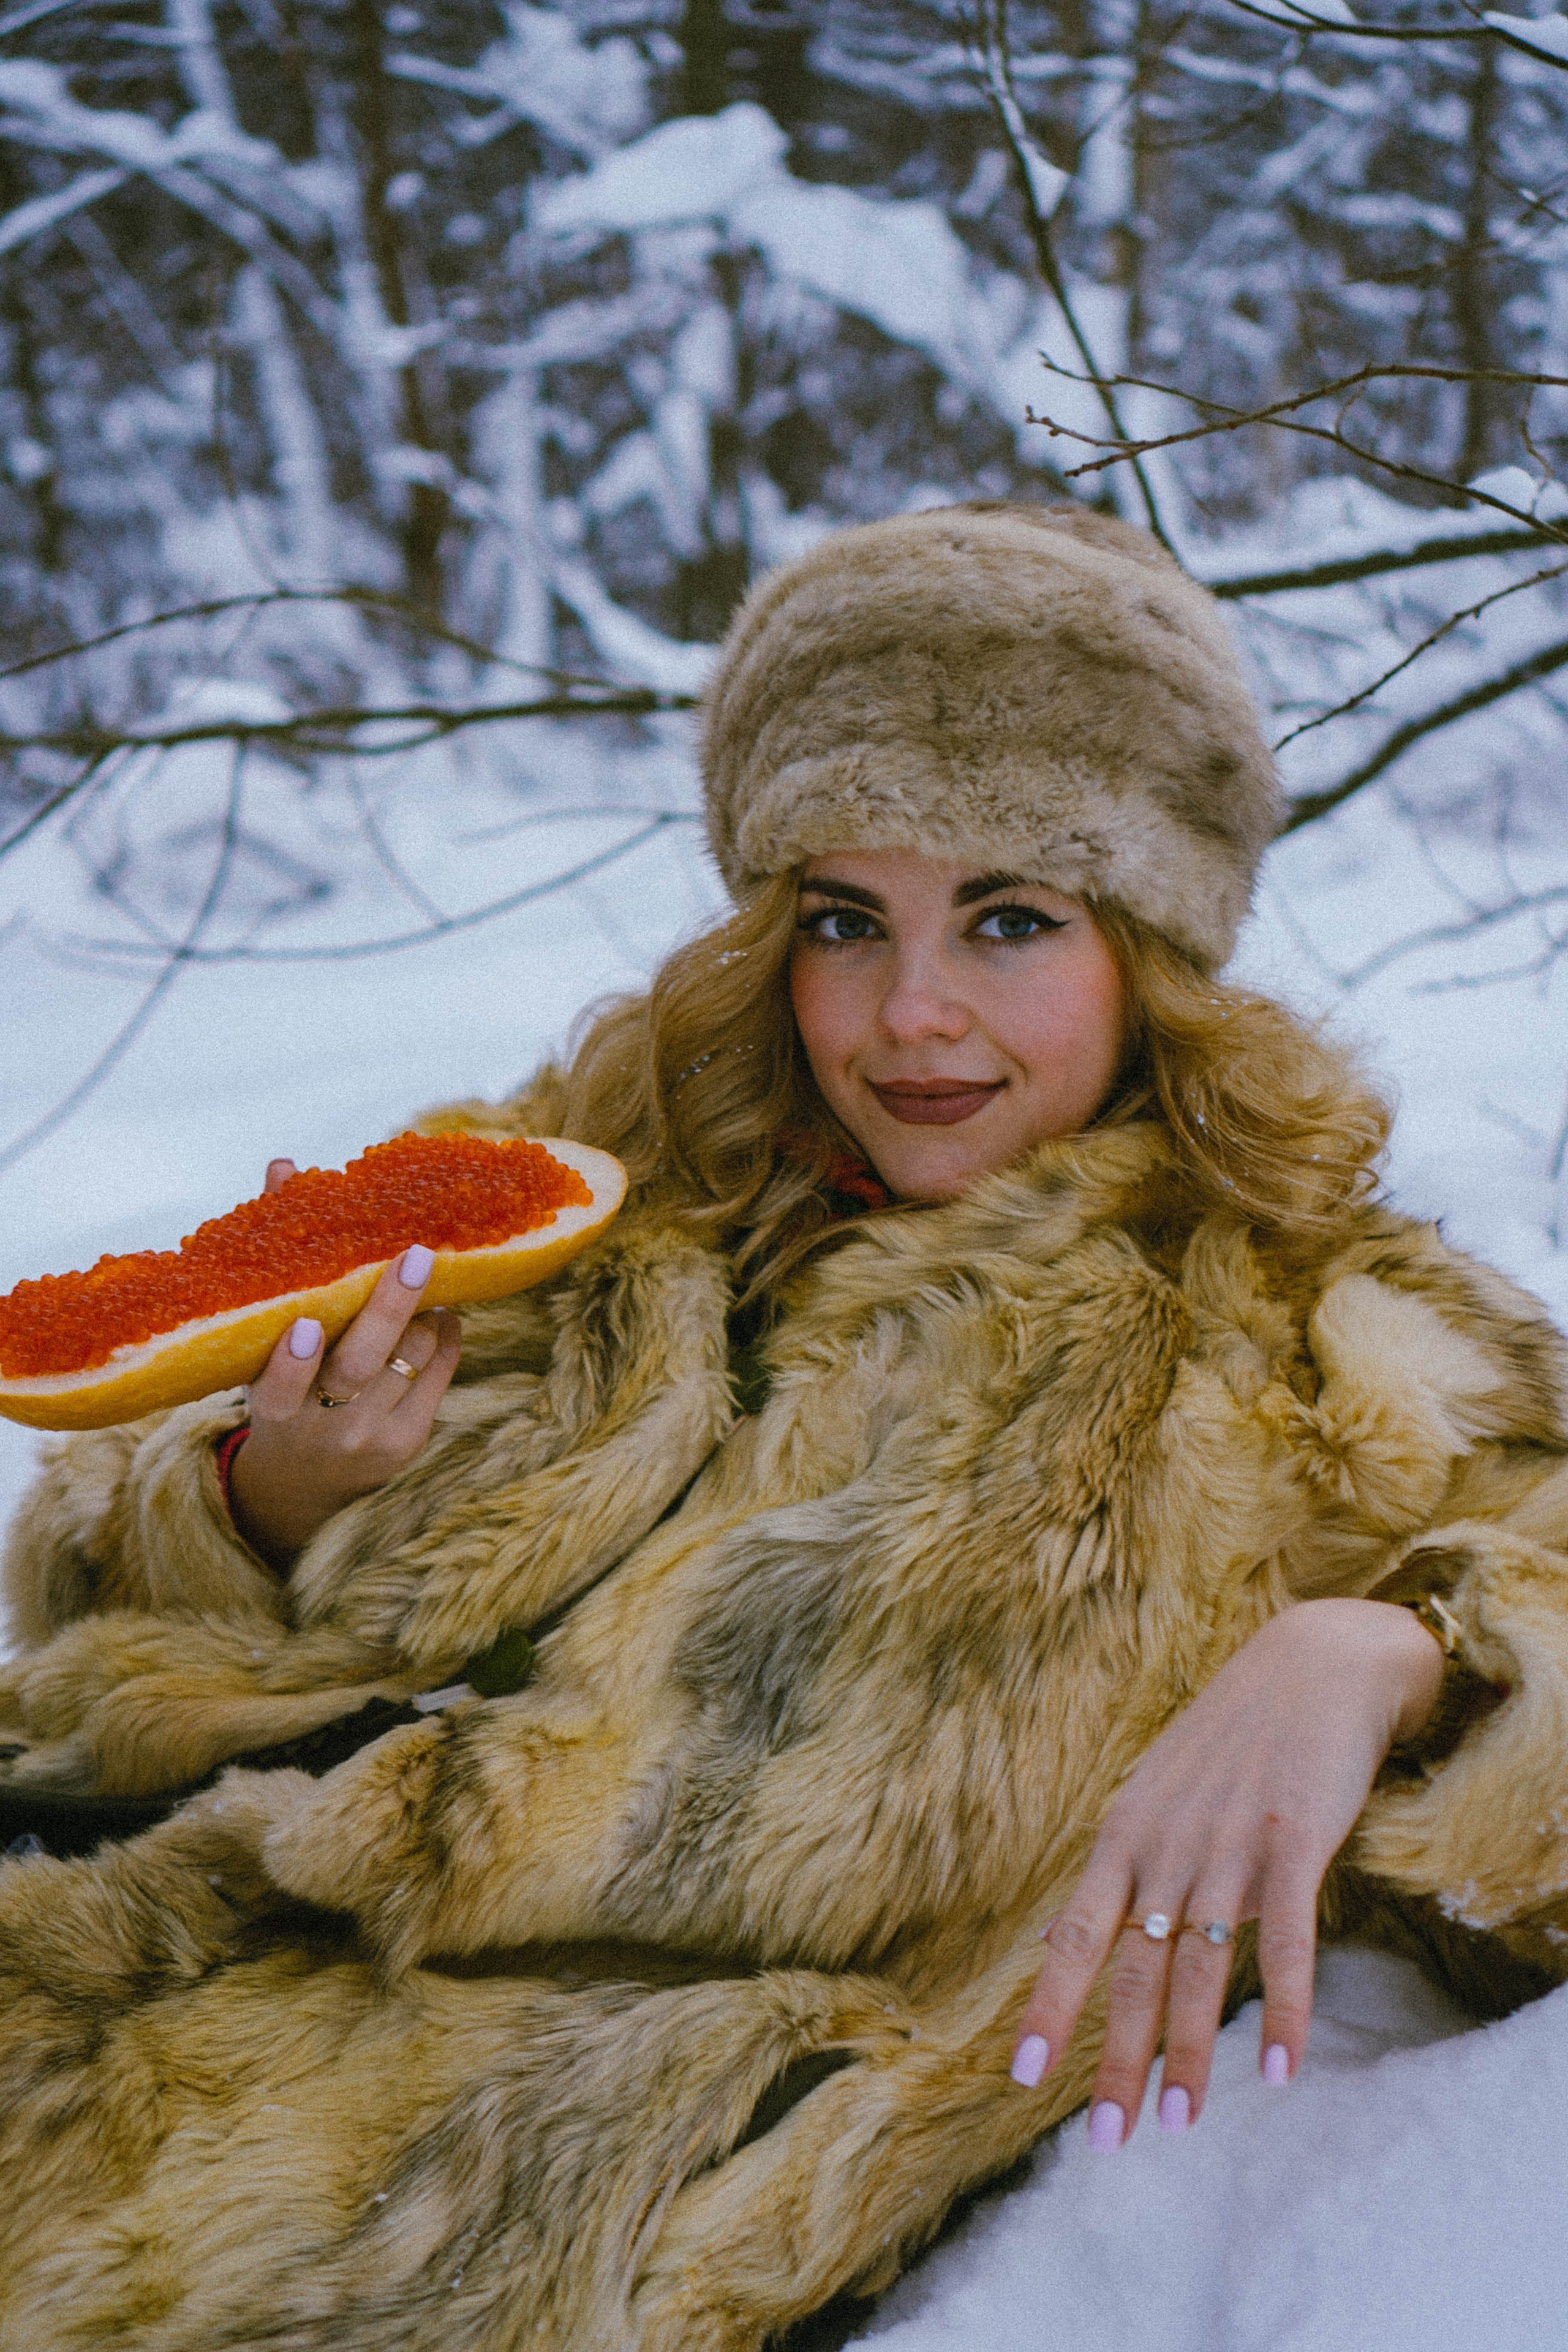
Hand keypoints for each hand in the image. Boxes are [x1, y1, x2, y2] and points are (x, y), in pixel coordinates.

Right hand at [226, 1156, 461, 1567]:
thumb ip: (274, 1257)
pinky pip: (439, 1374)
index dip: (293, 1361)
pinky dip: (444, 1334)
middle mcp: (321, 1430)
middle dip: (389, 1310)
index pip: (278, 1388)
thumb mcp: (260, 1343)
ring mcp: (371, 1440)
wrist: (301, 1486)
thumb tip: (285, 1167)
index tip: (306, 1324)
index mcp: (272, 1410)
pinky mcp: (409, 1442)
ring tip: (421, 1273)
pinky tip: (440, 1310)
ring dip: (422, 1310)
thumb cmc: (279, 1388)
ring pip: (409, 1358)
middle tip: (414, 1256)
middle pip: (361, 1366)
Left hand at [1009, 1597, 1445, 2144]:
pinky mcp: (1295, 1840)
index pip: (1075, 1935)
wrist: (1314, 1662)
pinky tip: (1284, 2069)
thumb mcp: (1162, 1793)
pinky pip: (1285, 1939)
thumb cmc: (1234, 1738)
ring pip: (1202, 1966)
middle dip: (1119, 2059)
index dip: (1049, 2007)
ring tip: (1182, 2123)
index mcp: (1125, 1833)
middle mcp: (1167, 1843)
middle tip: (1109, 2140)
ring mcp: (1230, 1842)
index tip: (1025, 2077)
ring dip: (1192, 2052)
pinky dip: (1285, 2007)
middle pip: (1134, 1970)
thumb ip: (1131, 1868)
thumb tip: (1082, 1935)